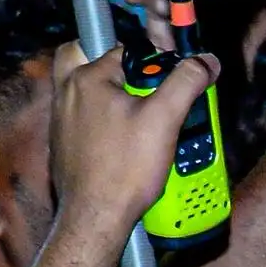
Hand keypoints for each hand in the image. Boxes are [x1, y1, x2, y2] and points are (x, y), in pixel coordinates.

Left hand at [46, 43, 215, 236]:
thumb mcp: (165, 119)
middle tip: (137, 79)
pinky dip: (103, 119)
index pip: (124, 50)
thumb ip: (187, 82)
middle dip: (113, 64)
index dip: (152, 61)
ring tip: (140, 113)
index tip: (168, 77)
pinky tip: (127, 141)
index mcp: (86, 79)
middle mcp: (66, 95)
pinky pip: (82, 116)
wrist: (95, 216)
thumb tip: (204, 62)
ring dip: (109, 92)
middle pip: (85, 58)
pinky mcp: (64, 142)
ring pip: (84, 88)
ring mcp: (61, 119)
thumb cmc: (123, 170)